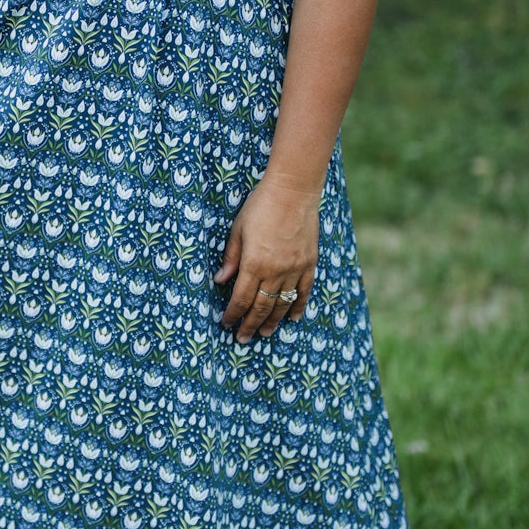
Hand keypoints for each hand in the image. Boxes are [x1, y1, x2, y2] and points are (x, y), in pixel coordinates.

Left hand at [215, 174, 320, 341]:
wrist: (293, 190)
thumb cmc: (260, 206)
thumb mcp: (238, 230)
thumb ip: (231, 258)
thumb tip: (219, 280)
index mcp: (254, 263)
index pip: (241, 299)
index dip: (233, 314)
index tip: (226, 323)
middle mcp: (275, 271)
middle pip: (261, 307)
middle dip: (250, 325)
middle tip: (243, 338)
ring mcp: (295, 269)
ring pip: (282, 304)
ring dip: (272, 321)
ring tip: (265, 334)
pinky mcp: (309, 263)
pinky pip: (304, 292)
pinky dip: (298, 307)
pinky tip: (293, 318)